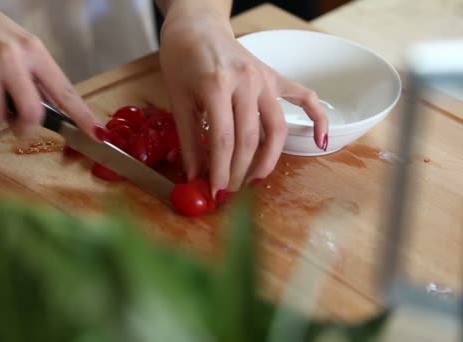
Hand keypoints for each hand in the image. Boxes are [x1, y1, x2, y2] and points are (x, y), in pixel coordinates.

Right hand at [0, 0, 100, 137]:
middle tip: (19, 126)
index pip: (64, 91)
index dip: (82, 116)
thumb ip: (36, 78)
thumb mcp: (21, 46)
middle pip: (32, 113)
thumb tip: (49, 113)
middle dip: (26, 127)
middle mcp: (14, 58)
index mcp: (35, 52)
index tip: (97, 133)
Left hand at [159, 11, 327, 193]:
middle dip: (240, 171)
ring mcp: (265, 79)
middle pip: (250, 138)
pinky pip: (304, 98)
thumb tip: (194, 177)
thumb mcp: (178, 100)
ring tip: (255, 179)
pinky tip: (320, 141)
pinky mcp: (275, 77)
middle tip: (230, 190)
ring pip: (277, 128)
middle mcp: (246, 82)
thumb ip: (189, 141)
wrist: (197, 28)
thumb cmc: (182, 61)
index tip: (216, 191)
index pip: (223, 139)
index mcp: (217, 85)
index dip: (220, 171)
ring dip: (268, 159)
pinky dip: (317, 118)